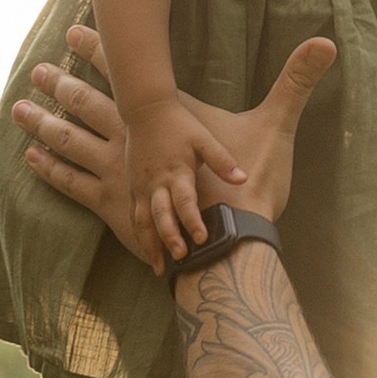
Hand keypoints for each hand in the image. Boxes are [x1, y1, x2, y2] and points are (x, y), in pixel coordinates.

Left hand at [16, 25, 336, 257]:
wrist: (234, 241)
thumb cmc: (256, 188)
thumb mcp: (278, 128)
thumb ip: (297, 82)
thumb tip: (329, 40)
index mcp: (168, 116)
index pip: (126, 72)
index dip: (98, 49)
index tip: (73, 29)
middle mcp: (138, 140)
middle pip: (90, 103)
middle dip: (63, 83)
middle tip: (36, 68)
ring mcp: (124, 173)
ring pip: (74, 140)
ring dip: (46, 124)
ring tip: (18, 109)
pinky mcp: (117, 206)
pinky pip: (75, 184)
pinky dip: (53, 172)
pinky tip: (32, 162)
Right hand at [123, 89, 245, 270]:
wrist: (145, 109)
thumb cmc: (178, 124)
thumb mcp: (203, 138)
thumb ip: (222, 160)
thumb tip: (243, 178)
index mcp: (175, 172)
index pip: (184, 201)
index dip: (192, 220)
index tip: (202, 239)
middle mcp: (156, 183)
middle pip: (160, 216)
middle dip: (169, 239)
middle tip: (181, 259)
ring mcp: (141, 187)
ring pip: (142, 222)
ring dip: (150, 245)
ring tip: (159, 268)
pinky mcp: (132, 187)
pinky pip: (134, 216)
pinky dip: (140, 235)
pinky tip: (147, 250)